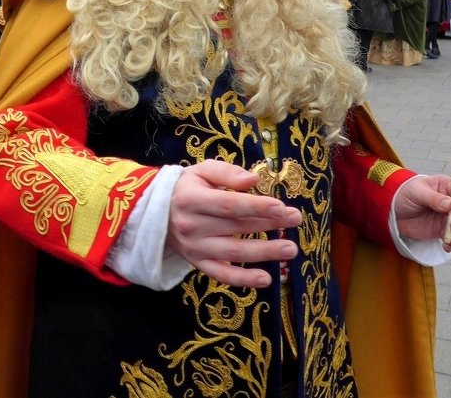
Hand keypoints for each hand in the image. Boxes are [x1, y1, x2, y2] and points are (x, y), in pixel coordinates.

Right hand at [167, 160, 300, 288]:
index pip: (228, 204)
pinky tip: (266, 279)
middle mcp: (191, 225)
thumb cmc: (186, 188)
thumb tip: (254, 180)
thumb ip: (227, 173)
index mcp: (191, 199)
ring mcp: (194, 247)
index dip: (255, 206)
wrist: (155, 212)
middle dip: (268, 223)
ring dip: (264, 252)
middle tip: (296, 219)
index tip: (281, 206)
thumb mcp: (201, 171)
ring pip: (233, 251)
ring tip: (290, 249)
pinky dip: (243, 279)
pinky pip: (221, 274)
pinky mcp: (197, 263)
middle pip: (235, 226)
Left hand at [394, 174, 450, 251]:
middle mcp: (450, 202)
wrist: (393, 210)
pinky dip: (450, 242)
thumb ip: (433, 198)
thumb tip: (450, 204)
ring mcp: (446, 216)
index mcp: (445, 186)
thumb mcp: (416, 192)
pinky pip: (449, 236)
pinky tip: (447, 246)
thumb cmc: (405, 194)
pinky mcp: (441, 229)